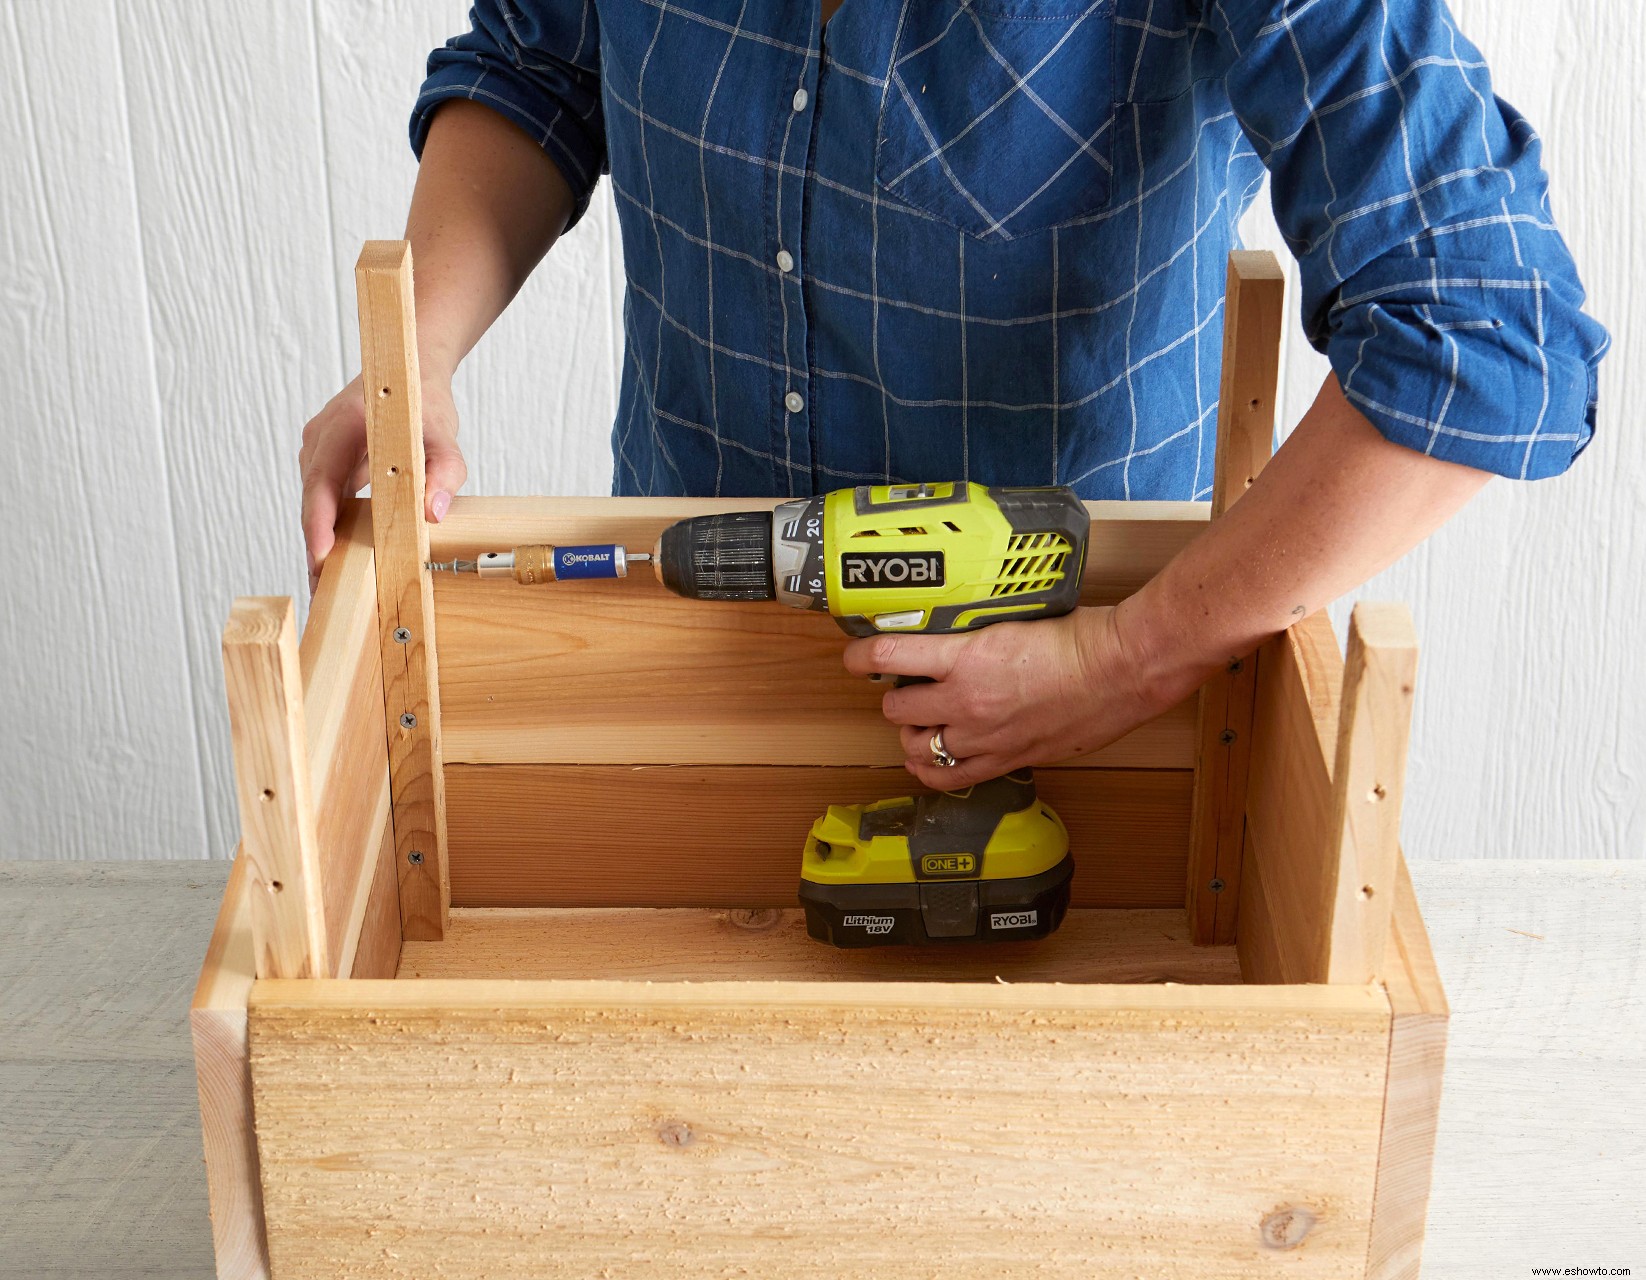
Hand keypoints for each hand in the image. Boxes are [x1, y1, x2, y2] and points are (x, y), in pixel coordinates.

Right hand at [298, 374, 465, 589]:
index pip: (322, 479)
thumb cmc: (423, 401)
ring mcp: (319, 450)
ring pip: (315, 503)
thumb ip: (445, 472)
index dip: (319, 521)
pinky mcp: (326, 463)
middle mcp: (321, 437)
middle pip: (312, 499)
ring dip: (321, 541)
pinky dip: (331, 528)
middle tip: (322, 590)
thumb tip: (434, 513)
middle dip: (316, 545)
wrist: (410, 373)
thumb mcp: (445, 435)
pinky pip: (324, 499)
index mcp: (342, 424)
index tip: (320, 555)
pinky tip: (340, 561)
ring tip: (328, 586)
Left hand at [840, 606, 1182, 789]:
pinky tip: (928, 757)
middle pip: (896, 708)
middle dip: (895, 696)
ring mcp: (985, 735)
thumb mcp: (1012, 620)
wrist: (1122, 669)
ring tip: (920, 721)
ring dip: (910, 733)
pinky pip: (949, 776)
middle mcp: (967, 700)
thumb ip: (976, 633)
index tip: (856, 656)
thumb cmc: (1080, 637)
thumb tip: (948, 634)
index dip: (861, 657)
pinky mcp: (1006, 758)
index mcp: (967, 656)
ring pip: (915, 746)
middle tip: (907, 686)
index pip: (888, 656)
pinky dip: (930, 768)